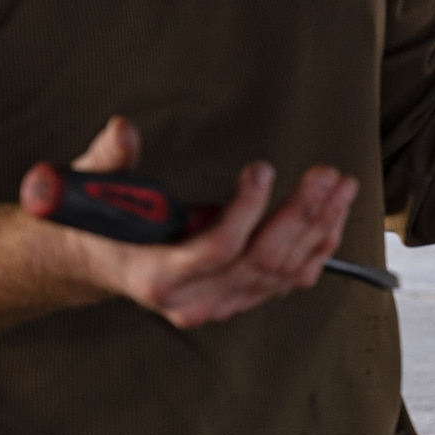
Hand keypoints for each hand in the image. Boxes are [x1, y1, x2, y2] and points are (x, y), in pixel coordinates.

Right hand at [22, 117, 358, 328]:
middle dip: (300, 214)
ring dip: (319, 226)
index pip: (216, 248)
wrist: (103, 261)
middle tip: (324, 174)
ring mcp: (222, 303)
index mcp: (156, 276)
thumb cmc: (101, 223)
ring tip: (341, 186)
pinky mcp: (242, 298)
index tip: (262, 169)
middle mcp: (193, 299)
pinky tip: (335, 215)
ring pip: (284, 271)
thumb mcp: (93, 186)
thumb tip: (121, 131)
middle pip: (261, 260)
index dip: (245, 210)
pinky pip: (291, 278)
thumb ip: (110, 160)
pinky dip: (319, 246)